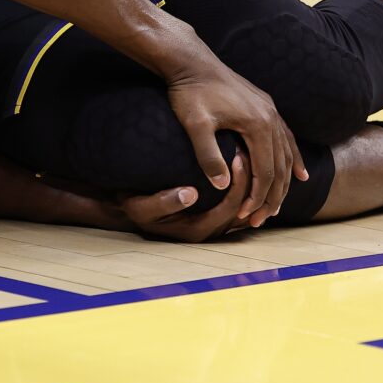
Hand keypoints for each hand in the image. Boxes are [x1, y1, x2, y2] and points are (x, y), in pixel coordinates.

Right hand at [118, 151, 255, 241]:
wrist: (132, 206)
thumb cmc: (135, 204)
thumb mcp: (141, 206)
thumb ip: (164, 202)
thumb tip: (190, 194)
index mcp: (196, 231)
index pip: (230, 208)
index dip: (239, 184)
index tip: (238, 157)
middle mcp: (210, 231)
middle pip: (243, 207)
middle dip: (250, 180)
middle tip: (249, 151)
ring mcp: (215, 224)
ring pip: (245, 206)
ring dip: (250, 182)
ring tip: (249, 154)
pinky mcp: (215, 215)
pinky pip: (238, 202)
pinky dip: (245, 184)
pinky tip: (243, 162)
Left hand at [162, 46, 306, 226]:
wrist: (190, 61)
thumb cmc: (190, 93)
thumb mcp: (195, 125)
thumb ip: (208, 155)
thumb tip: (223, 186)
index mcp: (257, 124)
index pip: (265, 172)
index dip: (257, 198)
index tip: (245, 217)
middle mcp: (270, 118)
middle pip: (280, 167)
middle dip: (272, 197)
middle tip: (261, 220)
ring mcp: (270, 110)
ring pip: (286, 154)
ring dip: (284, 182)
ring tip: (278, 205)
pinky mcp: (265, 105)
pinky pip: (286, 137)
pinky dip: (292, 157)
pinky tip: (298, 172)